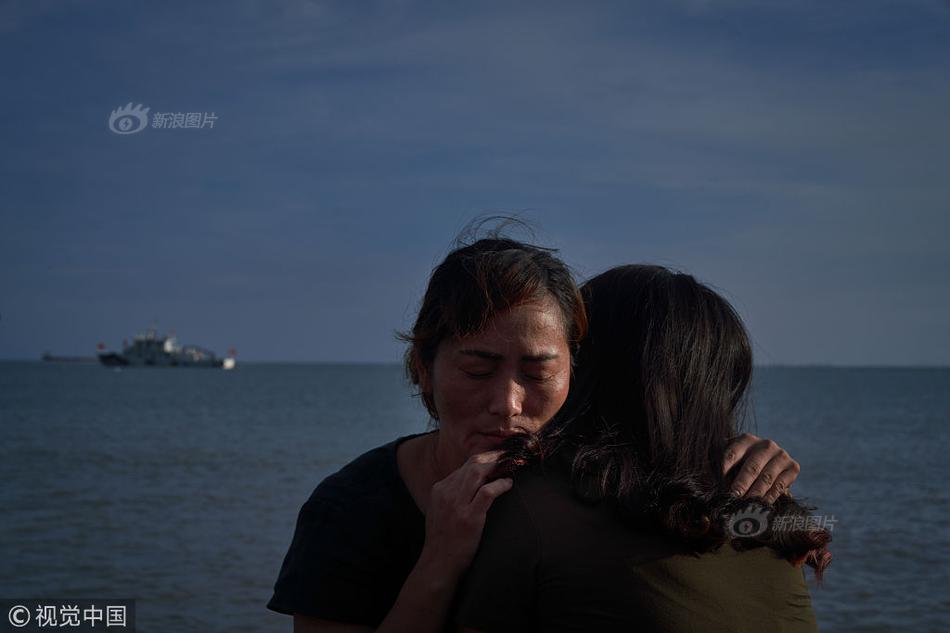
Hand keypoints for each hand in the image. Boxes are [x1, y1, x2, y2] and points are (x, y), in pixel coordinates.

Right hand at [418, 451, 512, 579]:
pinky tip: (509, 484)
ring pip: (478, 472)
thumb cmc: (443, 539)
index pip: (465, 466)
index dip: (485, 460)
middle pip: (472, 464)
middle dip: (493, 457)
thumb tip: (472, 484)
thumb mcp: (440, 511)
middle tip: (509, 457)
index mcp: (439, 489)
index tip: (499, 460)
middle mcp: (446, 493)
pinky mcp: (469, 517)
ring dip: (497, 466)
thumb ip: (452, 495)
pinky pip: (488, 492)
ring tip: (511, 466)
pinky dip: (500, 485)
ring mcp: (456, 505)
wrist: (438, 564)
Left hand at [722, 433, 799, 503]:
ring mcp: (781, 455)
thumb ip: (723, 468)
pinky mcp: (793, 467)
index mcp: (746, 439)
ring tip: (746, 505)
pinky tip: (761, 506)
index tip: (720, 484)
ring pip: (767, 477)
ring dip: (755, 493)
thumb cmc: (743, 463)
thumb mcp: (732, 460)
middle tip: (735, 496)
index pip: (732, 453)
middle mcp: (766, 444)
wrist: (770, 464)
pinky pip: (780, 485)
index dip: (725, 469)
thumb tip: (711, 484)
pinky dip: (769, 498)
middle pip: (752, 466)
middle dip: (742, 483)